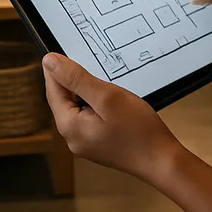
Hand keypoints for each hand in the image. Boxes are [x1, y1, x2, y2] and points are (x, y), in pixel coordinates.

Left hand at [43, 53, 183, 183]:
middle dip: (74, 81)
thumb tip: (49, 62)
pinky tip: (111, 101)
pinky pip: (88, 118)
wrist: (162, 161)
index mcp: (69, 126)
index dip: (57, 69)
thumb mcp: (107, 96)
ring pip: (77, 108)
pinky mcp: (97, 144)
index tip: (65, 50)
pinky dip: (95, 105)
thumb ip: (76, 79)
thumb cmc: (139, 130)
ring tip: (105, 83)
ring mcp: (84, 143)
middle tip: (92, 66)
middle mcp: (72, 138)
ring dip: (87, 92)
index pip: (53, 90)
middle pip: (63, 100)